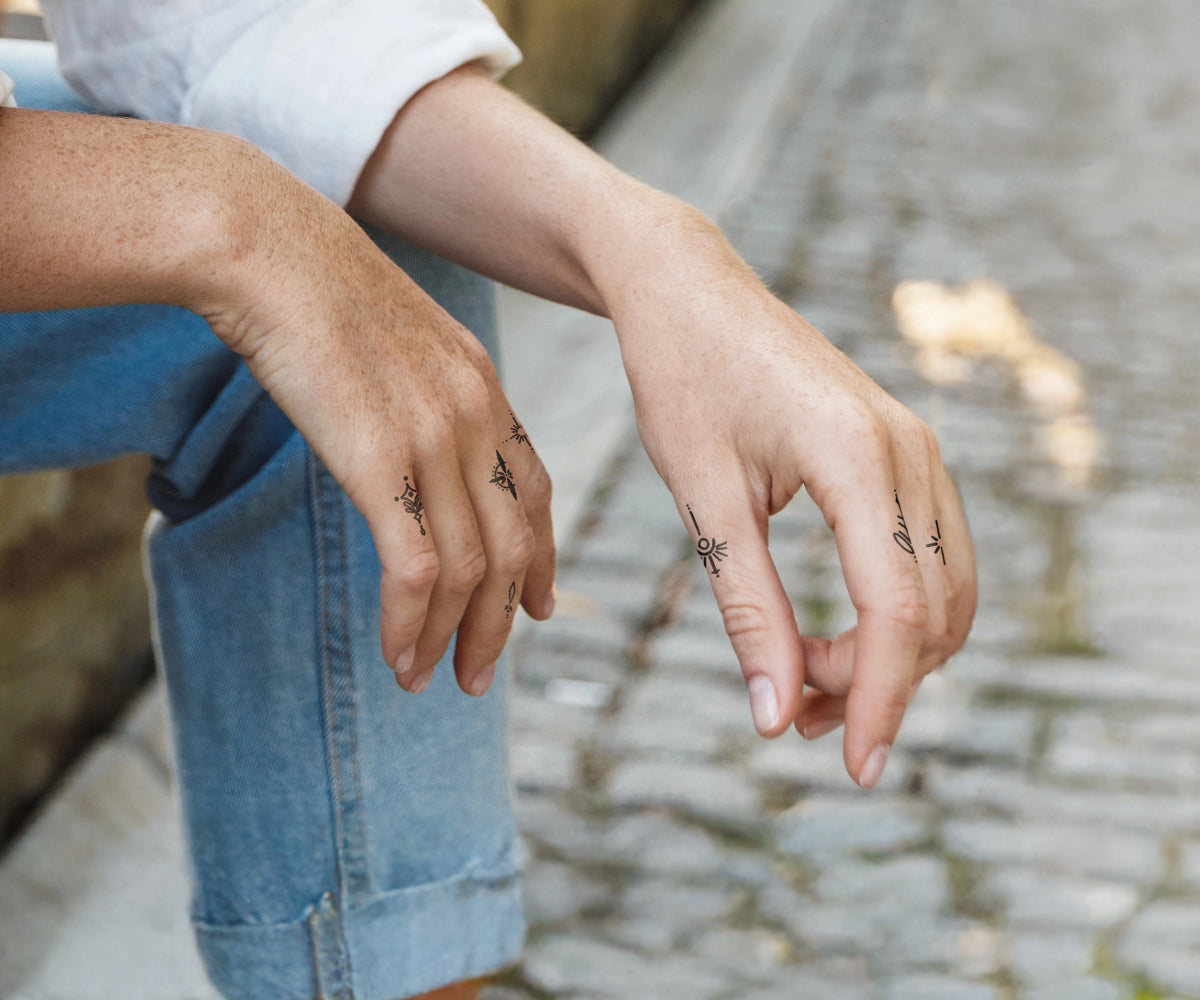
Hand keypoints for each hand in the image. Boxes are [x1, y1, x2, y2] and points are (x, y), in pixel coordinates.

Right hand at [198, 145, 554, 694]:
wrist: (266, 246)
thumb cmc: (313, 290)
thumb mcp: (393, 342)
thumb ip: (420, 395)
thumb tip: (406, 441)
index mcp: (484, 387)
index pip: (536, 492)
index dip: (542, 557)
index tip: (540, 606)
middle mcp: (476, 416)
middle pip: (513, 546)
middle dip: (500, 623)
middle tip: (478, 677)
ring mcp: (434, 437)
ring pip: (471, 570)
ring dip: (451, 638)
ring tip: (429, 682)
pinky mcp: (381, 460)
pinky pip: (416, 568)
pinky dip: (410, 623)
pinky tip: (397, 655)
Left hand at [609, 207, 975, 787]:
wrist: (688, 292)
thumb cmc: (680, 382)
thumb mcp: (704, 503)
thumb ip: (749, 610)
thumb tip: (779, 716)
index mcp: (856, 457)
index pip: (897, 609)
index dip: (880, 699)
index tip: (854, 768)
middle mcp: (910, 451)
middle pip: (933, 608)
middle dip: (878, 682)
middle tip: (797, 718)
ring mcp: (917, 448)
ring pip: (944, 588)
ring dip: (891, 653)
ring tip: (808, 685)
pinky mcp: (904, 452)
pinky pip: (928, 555)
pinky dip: (895, 611)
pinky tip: (832, 635)